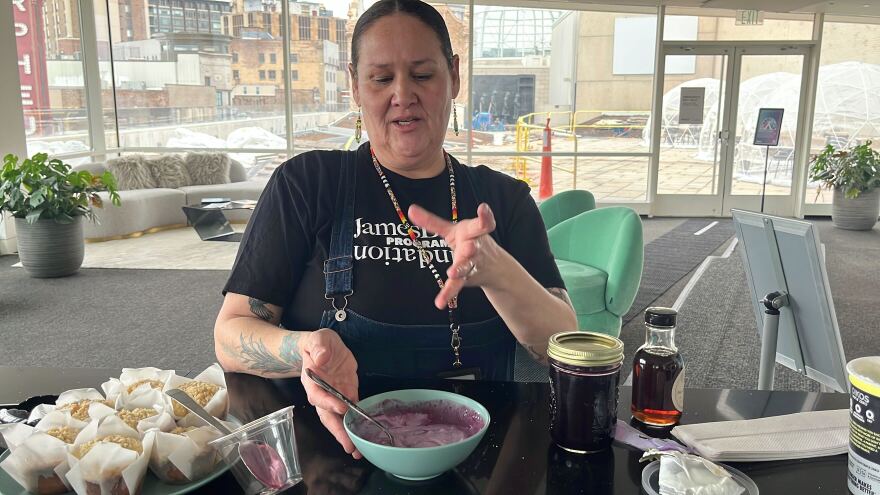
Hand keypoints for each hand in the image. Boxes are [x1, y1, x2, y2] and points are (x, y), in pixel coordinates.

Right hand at [299, 328, 360, 458]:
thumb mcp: (318, 339)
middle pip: (327, 416)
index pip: (318, 396)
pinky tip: (364, 435)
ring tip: (357, 450)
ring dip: (347, 434)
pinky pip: (352, 411)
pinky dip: (357, 423)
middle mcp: (322, 393)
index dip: (329, 403)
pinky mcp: (347, 394)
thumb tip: (322, 358)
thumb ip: (318, 347)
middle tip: (349, 446)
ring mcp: (335, 396)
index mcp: (312, 381)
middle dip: (338, 431)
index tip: (341, 408)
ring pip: (339, 418)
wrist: (324, 346)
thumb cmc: (318, 343)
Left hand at [408, 202, 498, 308]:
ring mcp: (472, 264)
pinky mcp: (466, 278)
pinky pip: (456, 286)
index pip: (482, 223)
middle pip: (475, 247)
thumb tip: (410, 209)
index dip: (484, 216)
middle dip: (472, 247)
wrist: (495, 267)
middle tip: (470, 247)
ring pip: (466, 267)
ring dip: (460, 270)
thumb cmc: (470, 240)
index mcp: (474, 232)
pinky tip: (440, 302)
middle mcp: (476, 248)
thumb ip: (432, 221)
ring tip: (452, 274)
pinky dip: (448, 294)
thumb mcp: (453, 229)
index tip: (483, 208)